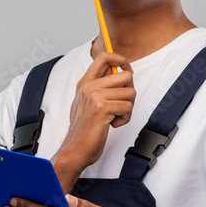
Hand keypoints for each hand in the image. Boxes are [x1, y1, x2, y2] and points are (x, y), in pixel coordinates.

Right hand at [54, 51, 133, 178]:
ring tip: (116, 117)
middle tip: (122, 103)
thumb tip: (117, 72)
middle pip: (125, 75)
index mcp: (85, 83)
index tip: (127, 69)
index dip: (120, 59)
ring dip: (128, 108)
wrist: (75, 149)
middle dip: (130, 90)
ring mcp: (95, 96)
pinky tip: (114, 123)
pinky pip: (127, 106)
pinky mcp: (102, 108)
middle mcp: (89, 87)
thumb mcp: (86, 103)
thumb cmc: (84, 129)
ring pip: (130, 92)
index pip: (103, 57)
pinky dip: (125, 118)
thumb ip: (99, 87)